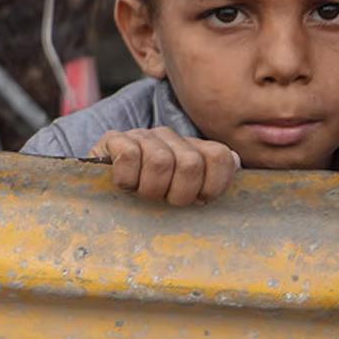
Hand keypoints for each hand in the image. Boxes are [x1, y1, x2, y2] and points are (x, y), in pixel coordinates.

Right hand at [94, 127, 239, 206]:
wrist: (101, 193)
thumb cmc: (149, 199)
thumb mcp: (184, 194)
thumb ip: (212, 179)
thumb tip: (236, 163)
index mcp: (193, 148)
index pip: (220, 156)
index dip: (213, 185)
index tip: (199, 201)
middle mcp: (170, 137)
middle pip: (190, 164)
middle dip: (179, 194)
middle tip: (166, 202)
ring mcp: (142, 137)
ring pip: (160, 161)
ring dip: (151, 190)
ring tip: (143, 196)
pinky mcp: (113, 140)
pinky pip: (129, 156)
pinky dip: (128, 180)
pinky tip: (125, 186)